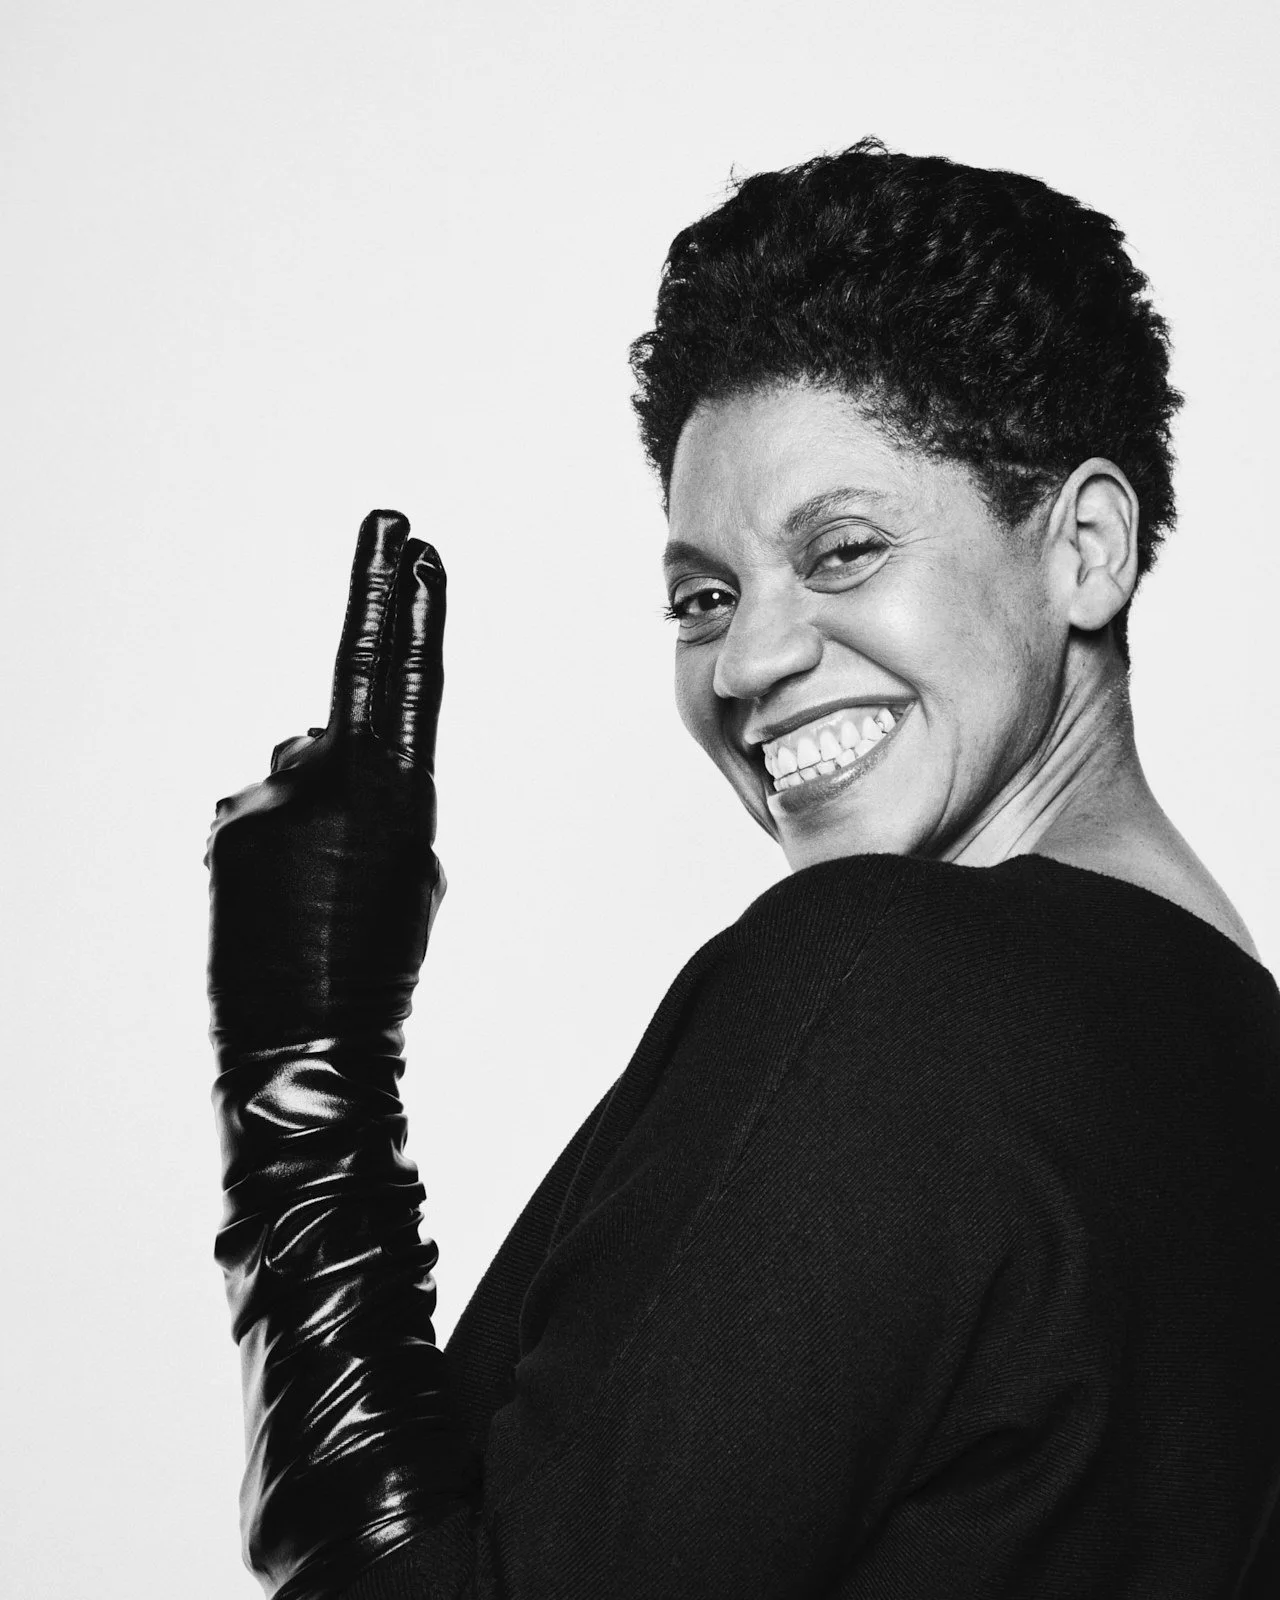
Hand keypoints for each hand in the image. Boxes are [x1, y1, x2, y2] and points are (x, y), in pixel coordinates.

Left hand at [206, 510, 446, 1049]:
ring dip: (314, 813)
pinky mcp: (224, 827)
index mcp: (397, 793)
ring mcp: (266, 801)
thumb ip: (378, 793)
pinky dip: (277, 840)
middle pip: (346, 723)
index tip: (414, 547)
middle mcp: (325, 780)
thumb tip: (317, 751)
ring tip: (321, 894)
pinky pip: (261, 809)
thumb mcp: (415, 869)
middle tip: (385, 547)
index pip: (402, 677)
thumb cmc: (383, 963)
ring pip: (300, 774)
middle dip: (372, 640)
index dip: (410, 608)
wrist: (307, 1043)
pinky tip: (285, 901)